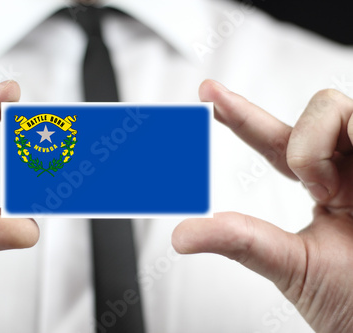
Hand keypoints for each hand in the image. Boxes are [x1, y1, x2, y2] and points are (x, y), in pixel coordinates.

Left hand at [173, 79, 352, 332]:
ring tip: (336, 193)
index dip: (240, 115)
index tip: (206, 93)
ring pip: (341, 108)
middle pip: (320, 110)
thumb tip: (181, 236)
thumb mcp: (292, 265)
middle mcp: (352, 168)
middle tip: (316, 189)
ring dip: (322, 148)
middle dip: (304, 143)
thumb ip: (242, 241)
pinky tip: (350, 188)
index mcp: (326, 186)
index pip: (276, 141)